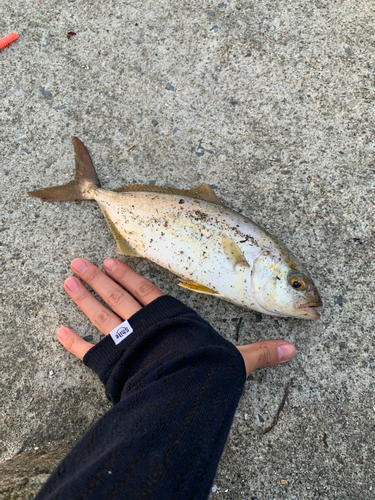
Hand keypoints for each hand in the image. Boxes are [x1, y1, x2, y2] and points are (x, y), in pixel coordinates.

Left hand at [57, 258, 295, 376]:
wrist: (182, 392)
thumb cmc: (207, 371)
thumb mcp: (236, 361)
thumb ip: (260, 353)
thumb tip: (294, 350)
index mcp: (167, 318)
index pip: (144, 290)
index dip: (127, 274)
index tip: (110, 260)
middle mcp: (141, 324)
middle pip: (115, 295)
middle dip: (96, 278)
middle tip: (77, 262)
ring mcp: (123, 342)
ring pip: (98, 313)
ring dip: (81, 297)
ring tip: (67, 280)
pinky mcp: (108, 365)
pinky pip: (86, 352)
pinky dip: (72, 342)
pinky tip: (57, 332)